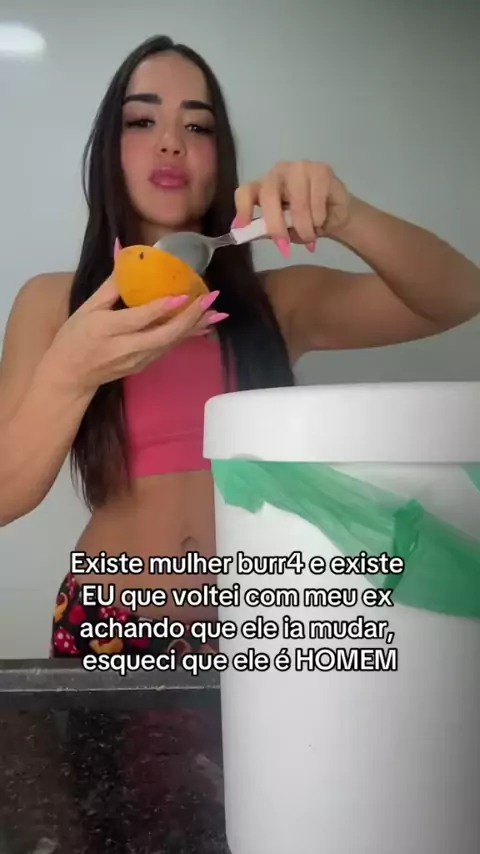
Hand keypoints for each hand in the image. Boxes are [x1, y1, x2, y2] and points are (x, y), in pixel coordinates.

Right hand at [48, 276, 224, 392]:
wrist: (72, 375)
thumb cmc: (76, 336)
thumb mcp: (88, 307)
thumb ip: (112, 283)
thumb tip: (124, 250)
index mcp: (107, 329)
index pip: (138, 319)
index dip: (160, 309)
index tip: (181, 295)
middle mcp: (127, 348)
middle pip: (163, 334)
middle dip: (190, 317)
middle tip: (210, 299)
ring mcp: (139, 360)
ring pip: (172, 342)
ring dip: (196, 326)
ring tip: (217, 311)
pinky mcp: (146, 365)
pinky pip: (170, 347)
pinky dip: (189, 335)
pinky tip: (205, 325)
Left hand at [233, 161, 351, 255]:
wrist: (336, 217)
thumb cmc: (306, 224)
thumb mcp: (283, 232)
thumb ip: (265, 231)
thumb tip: (244, 235)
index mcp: (264, 187)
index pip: (246, 191)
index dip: (243, 208)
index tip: (243, 228)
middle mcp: (278, 173)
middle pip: (269, 194)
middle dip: (275, 224)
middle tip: (284, 245)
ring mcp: (299, 168)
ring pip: (296, 200)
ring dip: (304, 226)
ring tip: (310, 236)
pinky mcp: (321, 170)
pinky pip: (316, 200)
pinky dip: (318, 218)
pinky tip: (321, 221)